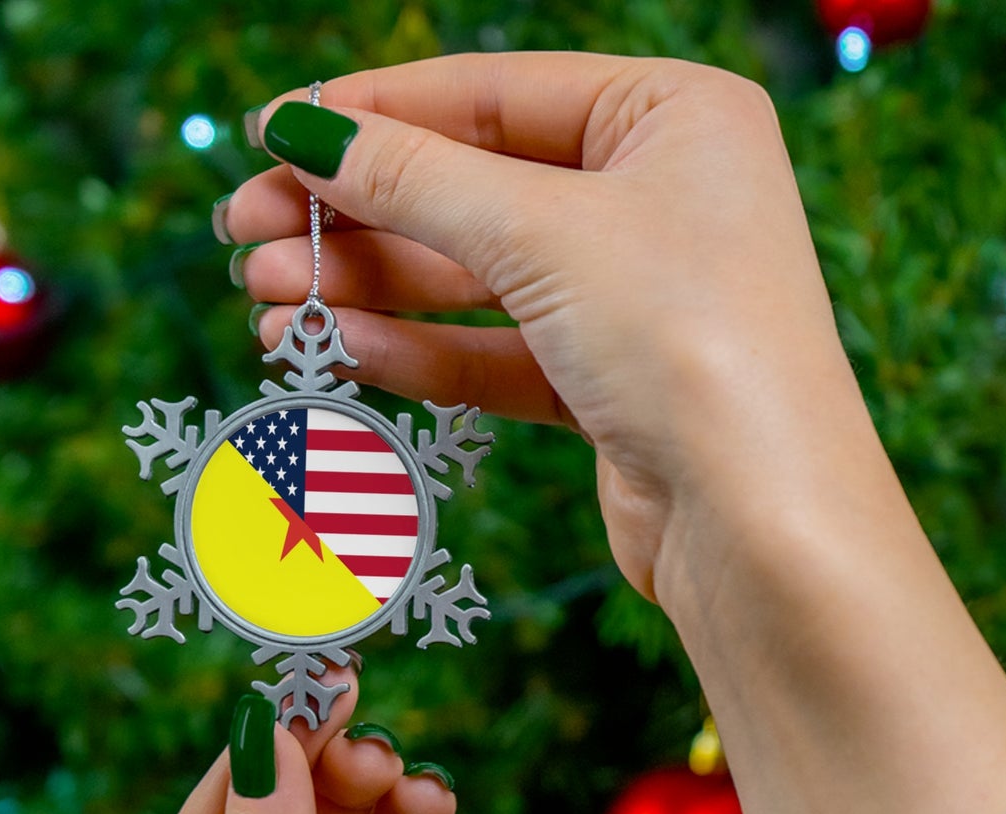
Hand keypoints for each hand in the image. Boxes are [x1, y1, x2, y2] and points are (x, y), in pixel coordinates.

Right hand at [224, 53, 869, 603]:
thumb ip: (415, 179)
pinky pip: (497, 353)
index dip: (373, 113)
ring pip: (476, 279)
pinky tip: (341, 351)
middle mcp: (659, 198)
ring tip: (267, 303)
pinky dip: (421, 352)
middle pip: (474, 189)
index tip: (269, 134)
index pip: (492, 94)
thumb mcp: (541, 233)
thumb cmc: (688, 344)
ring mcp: (635, 297)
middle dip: (356, 215)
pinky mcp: (611, 387)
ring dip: (370, 289)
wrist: (760, 527)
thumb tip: (302, 130)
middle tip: (245, 236)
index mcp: (673, 116)